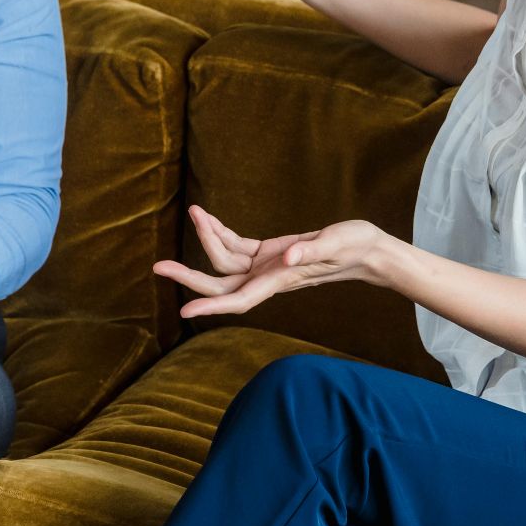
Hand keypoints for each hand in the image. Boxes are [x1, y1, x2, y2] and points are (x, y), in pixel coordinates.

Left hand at [153, 214, 389, 318]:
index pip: (238, 300)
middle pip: (220, 285)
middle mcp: (268, 278)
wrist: (368, 250)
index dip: (211, 307)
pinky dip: (221, 233)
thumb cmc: (356, 246)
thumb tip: (287, 256)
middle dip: (189, 277)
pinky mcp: (268, 253)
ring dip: (206, 240)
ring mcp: (267, 267)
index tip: (184, 313)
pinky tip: (209, 218)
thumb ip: (312, 250)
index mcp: (281, 279)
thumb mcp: (337, 243)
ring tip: (194, 212)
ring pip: (224, 263)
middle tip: (157, 267)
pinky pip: (237, 247)